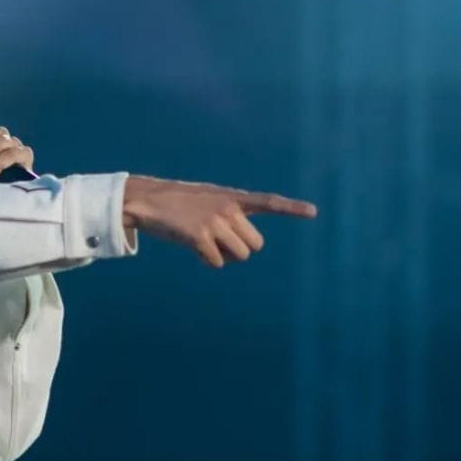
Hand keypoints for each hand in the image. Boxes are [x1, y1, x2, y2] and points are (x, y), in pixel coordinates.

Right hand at [122, 175, 317, 267]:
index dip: (291, 208)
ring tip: (206, 243)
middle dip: (241, 249)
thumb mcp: (208, 201)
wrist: (146, 201)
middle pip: (255, 244)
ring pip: (240, 255)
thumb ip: (230, 216)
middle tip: (220, 242)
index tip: (314, 212)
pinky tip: (193, 248)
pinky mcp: (199, 236)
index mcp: (232, 197)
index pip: (268, 201)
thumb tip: (243, 249)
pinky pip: (218, 262)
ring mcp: (214, 221)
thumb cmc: (178, 204)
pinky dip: (208, 261)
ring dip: (225, 256)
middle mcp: (228, 208)